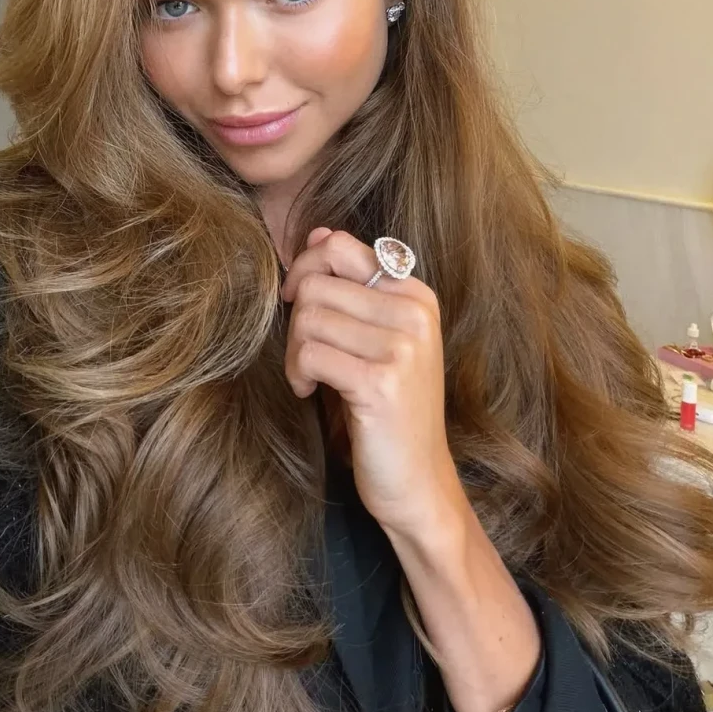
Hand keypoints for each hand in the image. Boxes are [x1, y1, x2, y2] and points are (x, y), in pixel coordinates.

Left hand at [280, 228, 458, 537]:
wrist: (417, 479)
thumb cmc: (389, 406)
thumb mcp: (378, 336)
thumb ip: (352, 285)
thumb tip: (317, 233)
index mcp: (415, 293)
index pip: (339, 247)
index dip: (304, 270)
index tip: (299, 303)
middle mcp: (415, 313)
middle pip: (316, 284)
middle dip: (296, 319)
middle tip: (305, 354)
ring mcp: (402, 347)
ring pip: (309, 317)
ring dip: (295, 351)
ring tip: (310, 377)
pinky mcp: (381, 382)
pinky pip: (311, 353)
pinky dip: (298, 373)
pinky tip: (310, 391)